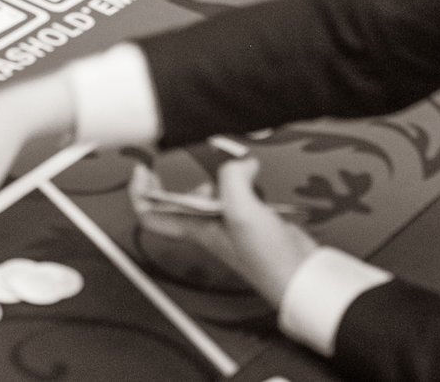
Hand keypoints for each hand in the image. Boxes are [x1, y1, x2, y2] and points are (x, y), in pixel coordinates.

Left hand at [129, 158, 319, 308]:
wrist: (299, 275)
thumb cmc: (268, 257)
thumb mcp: (242, 210)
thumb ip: (233, 179)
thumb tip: (242, 163)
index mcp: (196, 229)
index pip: (152, 217)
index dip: (140, 194)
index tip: (143, 170)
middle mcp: (208, 229)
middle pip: (178, 204)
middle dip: (178, 181)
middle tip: (178, 162)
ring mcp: (228, 227)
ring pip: (208, 199)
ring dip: (213, 180)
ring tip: (227, 170)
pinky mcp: (250, 223)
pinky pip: (235, 199)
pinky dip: (240, 184)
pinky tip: (252, 178)